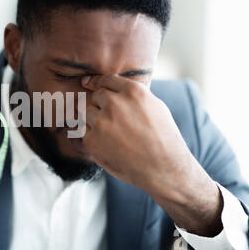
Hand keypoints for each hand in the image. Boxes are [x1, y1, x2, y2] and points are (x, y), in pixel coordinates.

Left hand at [81, 74, 221, 235]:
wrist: (163, 169)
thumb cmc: (164, 139)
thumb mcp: (155, 107)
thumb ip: (133, 96)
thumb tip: (116, 90)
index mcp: (132, 92)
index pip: (106, 80)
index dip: (96, 82)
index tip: (88, 83)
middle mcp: (114, 103)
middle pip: (96, 97)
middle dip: (101, 106)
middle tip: (113, 121)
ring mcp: (101, 122)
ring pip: (87, 114)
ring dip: (95, 122)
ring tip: (113, 136)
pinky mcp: (91, 141)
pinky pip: (84, 133)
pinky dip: (93, 139)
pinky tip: (109, 147)